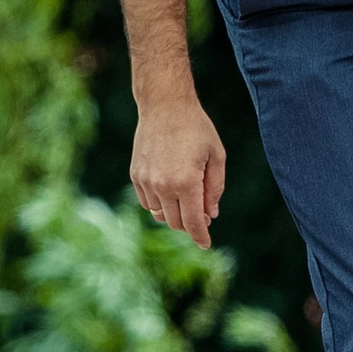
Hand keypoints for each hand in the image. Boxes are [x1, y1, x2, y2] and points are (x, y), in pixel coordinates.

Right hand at [130, 96, 226, 248]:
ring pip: (160, 214)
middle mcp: (163, 185)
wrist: (164, 107)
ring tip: (189, 201)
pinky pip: (147, 202)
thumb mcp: (217, 157)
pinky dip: (160, 204)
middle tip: (204, 216)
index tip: (206, 245)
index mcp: (186, 182)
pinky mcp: (135, 175)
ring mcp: (146, 181)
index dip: (201, 236)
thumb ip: (215, 189)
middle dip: (191, 224)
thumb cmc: (196, 129)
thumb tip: (211, 214)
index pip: (193, 221)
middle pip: (176, 222)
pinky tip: (171, 193)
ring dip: (175, 214)